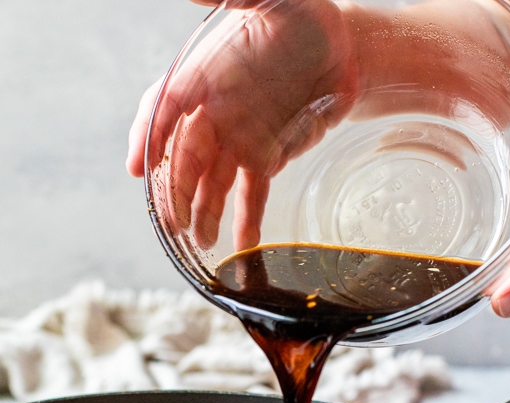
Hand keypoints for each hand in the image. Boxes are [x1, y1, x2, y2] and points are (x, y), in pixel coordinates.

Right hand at [127, 0, 356, 249]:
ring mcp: (240, 137)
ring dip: (205, 211)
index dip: (148, 136)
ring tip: (202, 241)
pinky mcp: (268, 155)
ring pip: (214, 181)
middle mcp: (217, 111)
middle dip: (176, 190)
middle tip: (173, 221)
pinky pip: (253, 191)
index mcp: (206, 75)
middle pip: (187, 156)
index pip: (165, 107)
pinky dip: (248, 218)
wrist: (342, 44)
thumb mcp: (267, 0)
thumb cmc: (301, 15)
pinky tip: (243, 243)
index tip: (138, 165)